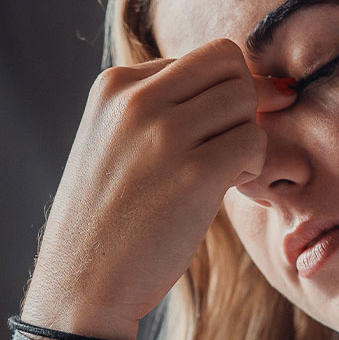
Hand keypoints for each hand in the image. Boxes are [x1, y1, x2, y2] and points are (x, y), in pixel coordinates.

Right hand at [21, 38, 295, 336]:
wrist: (83, 282)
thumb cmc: (111, 219)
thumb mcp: (117, 142)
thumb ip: (164, 107)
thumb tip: (255, 84)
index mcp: (114, 85)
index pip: (200, 57)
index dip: (223, 92)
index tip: (215, 131)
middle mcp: (137, 99)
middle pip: (230, 65)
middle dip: (244, 102)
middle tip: (230, 146)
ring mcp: (165, 134)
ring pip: (246, 99)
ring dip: (249, 134)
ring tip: (225, 171)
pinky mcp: (195, 174)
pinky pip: (255, 141)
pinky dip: (254, 164)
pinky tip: (229, 188)